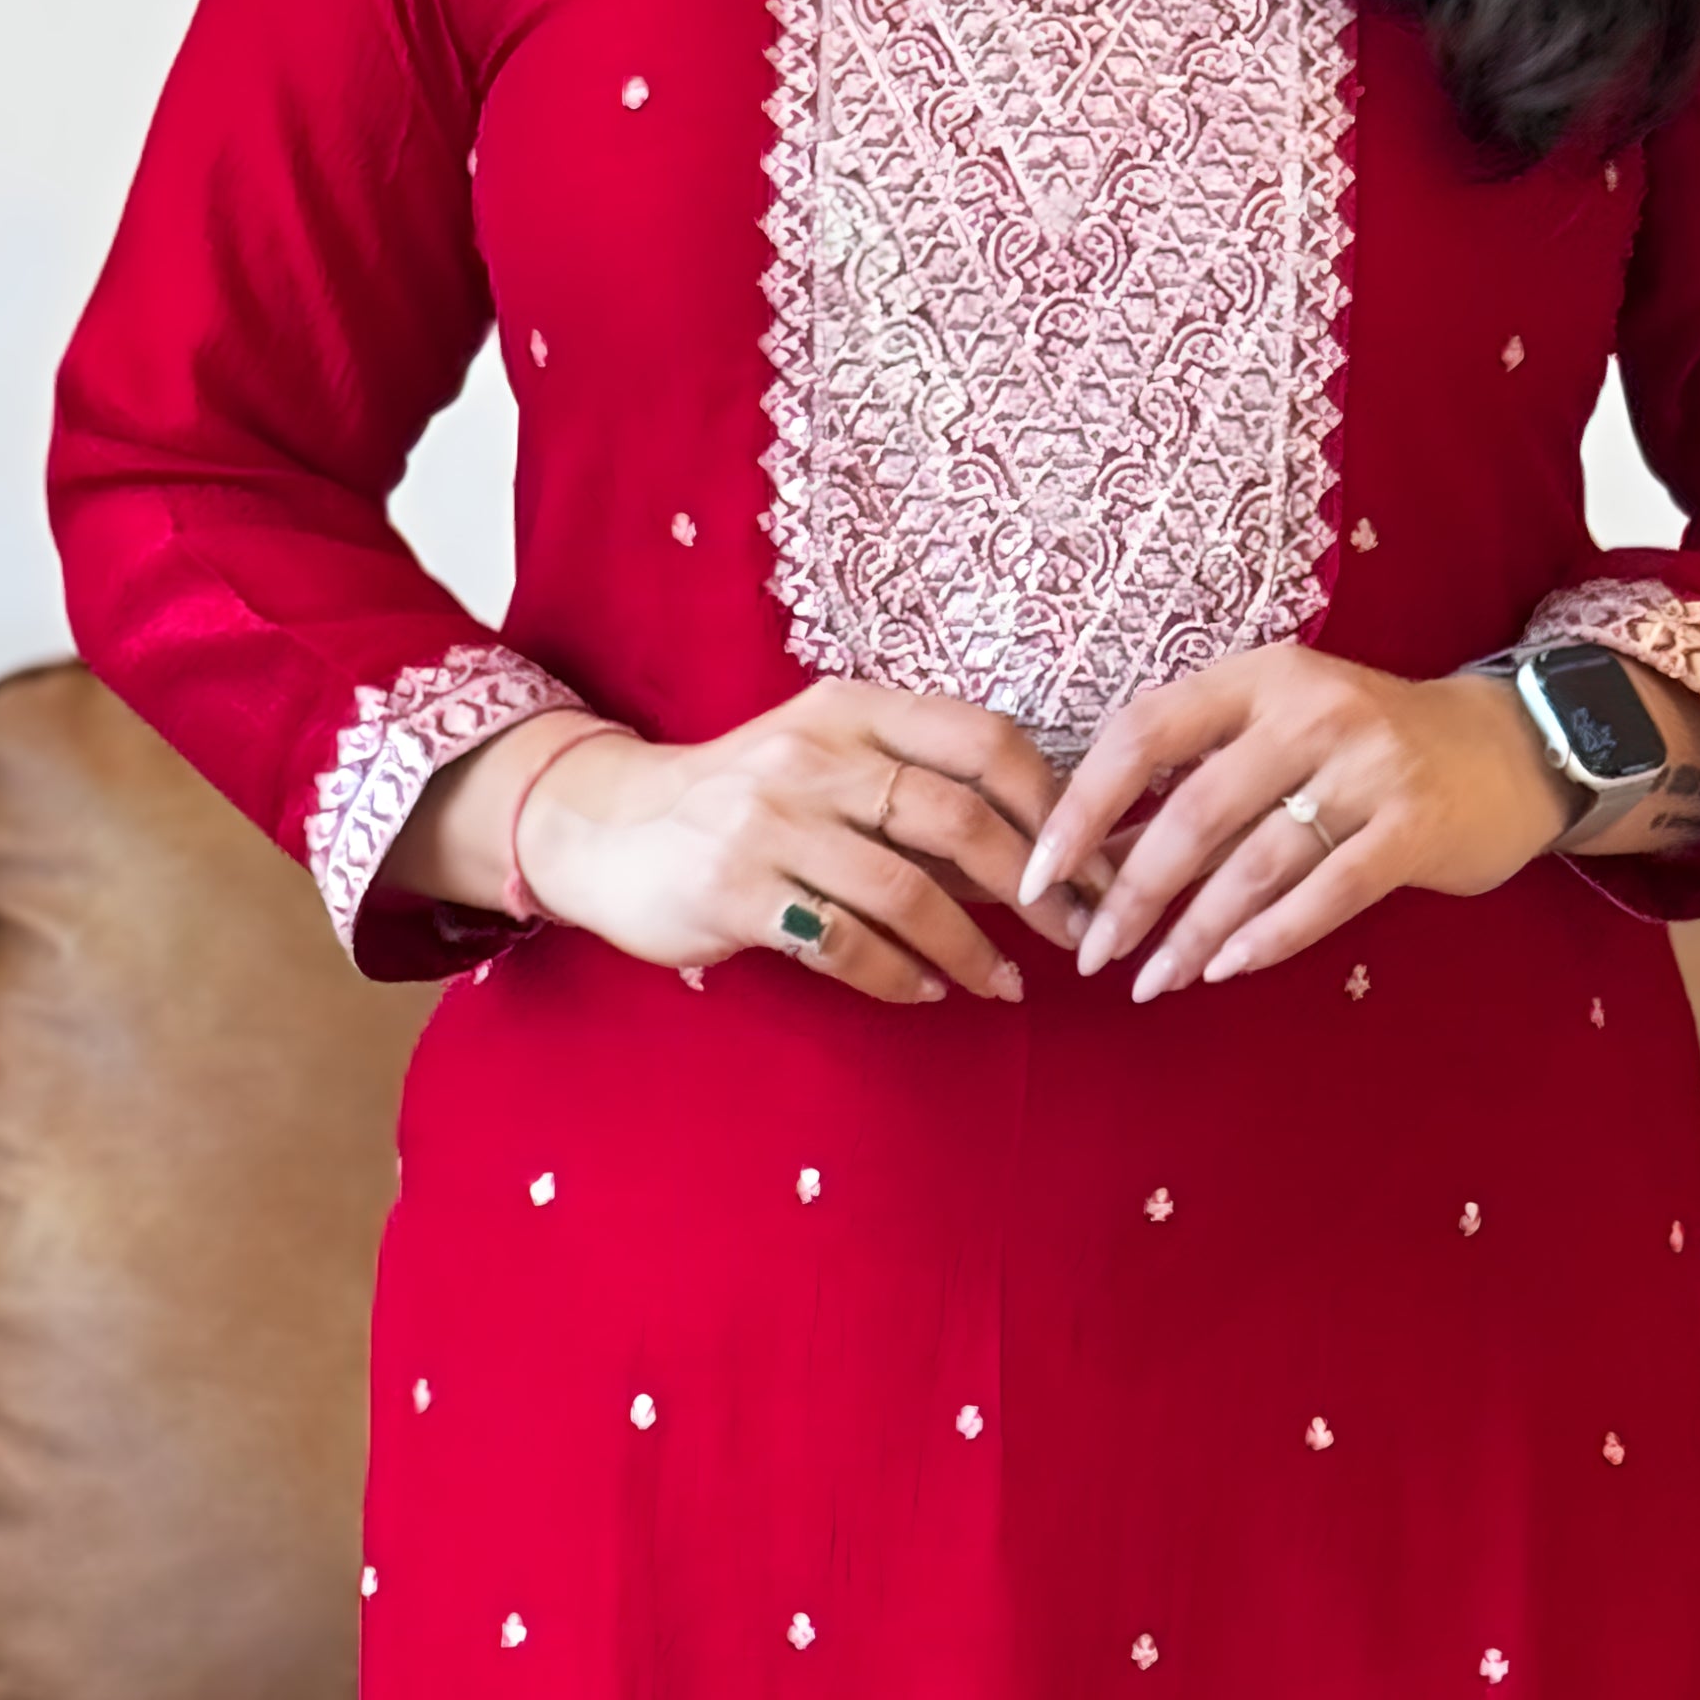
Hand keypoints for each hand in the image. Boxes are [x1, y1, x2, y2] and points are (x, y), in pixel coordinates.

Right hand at [473, 683, 1075, 1006]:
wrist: (608, 828)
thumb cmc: (747, 800)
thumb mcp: (828, 765)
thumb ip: (919, 794)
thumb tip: (1044, 850)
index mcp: (853, 709)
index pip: (983, 740)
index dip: (1051, 804)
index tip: (1092, 863)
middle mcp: (814, 753)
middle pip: (958, 819)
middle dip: (1034, 890)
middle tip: (1074, 936)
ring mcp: (770, 821)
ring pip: (907, 892)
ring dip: (973, 948)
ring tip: (1007, 984)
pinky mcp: (735, 891)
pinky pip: (845, 943)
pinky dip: (900, 976)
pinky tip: (927, 990)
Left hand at [1021, 646, 1569, 1001]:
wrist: (1508, 748)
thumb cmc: (1365, 747)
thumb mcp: (1279, 733)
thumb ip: (1197, 783)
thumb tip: (1092, 864)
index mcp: (1259, 676)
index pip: (1144, 731)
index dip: (1083, 806)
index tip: (1038, 873)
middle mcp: (1311, 708)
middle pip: (1193, 810)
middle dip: (1131, 893)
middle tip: (1093, 953)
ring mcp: (1369, 766)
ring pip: (1254, 862)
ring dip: (1193, 932)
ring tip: (1153, 979)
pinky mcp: (1415, 825)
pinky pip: (1325, 893)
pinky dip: (1268, 936)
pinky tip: (1227, 968)